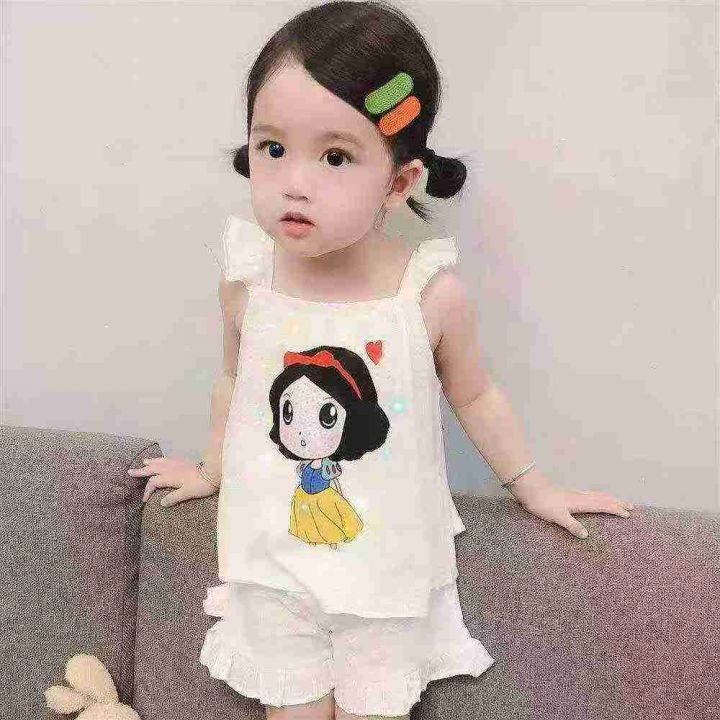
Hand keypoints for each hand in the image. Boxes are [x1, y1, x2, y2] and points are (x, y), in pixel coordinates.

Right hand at [127, 457, 218, 506]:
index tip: (144, 500)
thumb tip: (161, 503)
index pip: (153, 482)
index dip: (147, 491)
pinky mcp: (184, 461)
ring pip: (160, 461)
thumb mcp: (187, 493)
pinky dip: (161, 459)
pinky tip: (162, 460)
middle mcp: (171, 468)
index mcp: (170, 476)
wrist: (214, 472)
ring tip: (144, 461)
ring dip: (151, 462)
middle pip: (153, 468)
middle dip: (141, 471)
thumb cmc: (201, 485)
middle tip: (130, 471)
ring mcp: (177, 463)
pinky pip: (168, 459)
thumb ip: (173, 498)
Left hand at [507, 469, 634, 538]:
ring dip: (609, 498)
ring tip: (618, 501)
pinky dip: (598, 497)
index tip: (628, 514)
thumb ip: (572, 525)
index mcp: (581, 502)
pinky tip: (594, 499)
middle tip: (630, 506)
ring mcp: (574, 494)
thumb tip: (586, 535)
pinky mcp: (568, 494)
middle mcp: (580, 497)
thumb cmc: (542, 503)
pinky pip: (589, 495)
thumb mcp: (557, 516)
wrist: (529, 488)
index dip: (615, 509)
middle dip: (617, 502)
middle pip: (603, 498)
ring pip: (597, 495)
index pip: (603, 505)